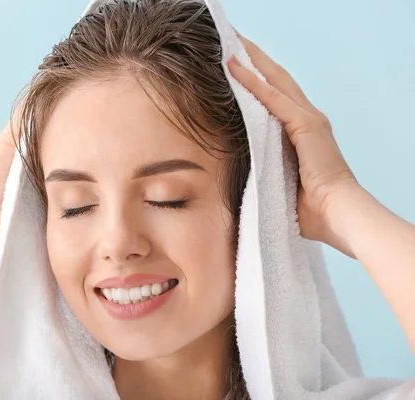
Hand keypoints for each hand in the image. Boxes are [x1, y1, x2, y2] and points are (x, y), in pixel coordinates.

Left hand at [227, 33, 360, 257]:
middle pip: (277, 80)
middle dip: (255, 59)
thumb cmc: (311, 207)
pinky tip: (235, 68)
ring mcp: (308, 120)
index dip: (259, 78)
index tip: (238, 63)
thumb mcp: (282, 179)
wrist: (337, 214)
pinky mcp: (305, 126)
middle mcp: (308, 119)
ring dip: (251, 61)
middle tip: (232, 41)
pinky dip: (253, 82)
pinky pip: (272, 98)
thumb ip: (268, 165)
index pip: (278, 96)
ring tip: (230, 44)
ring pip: (274, 81)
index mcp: (304, 131)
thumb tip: (243, 171)